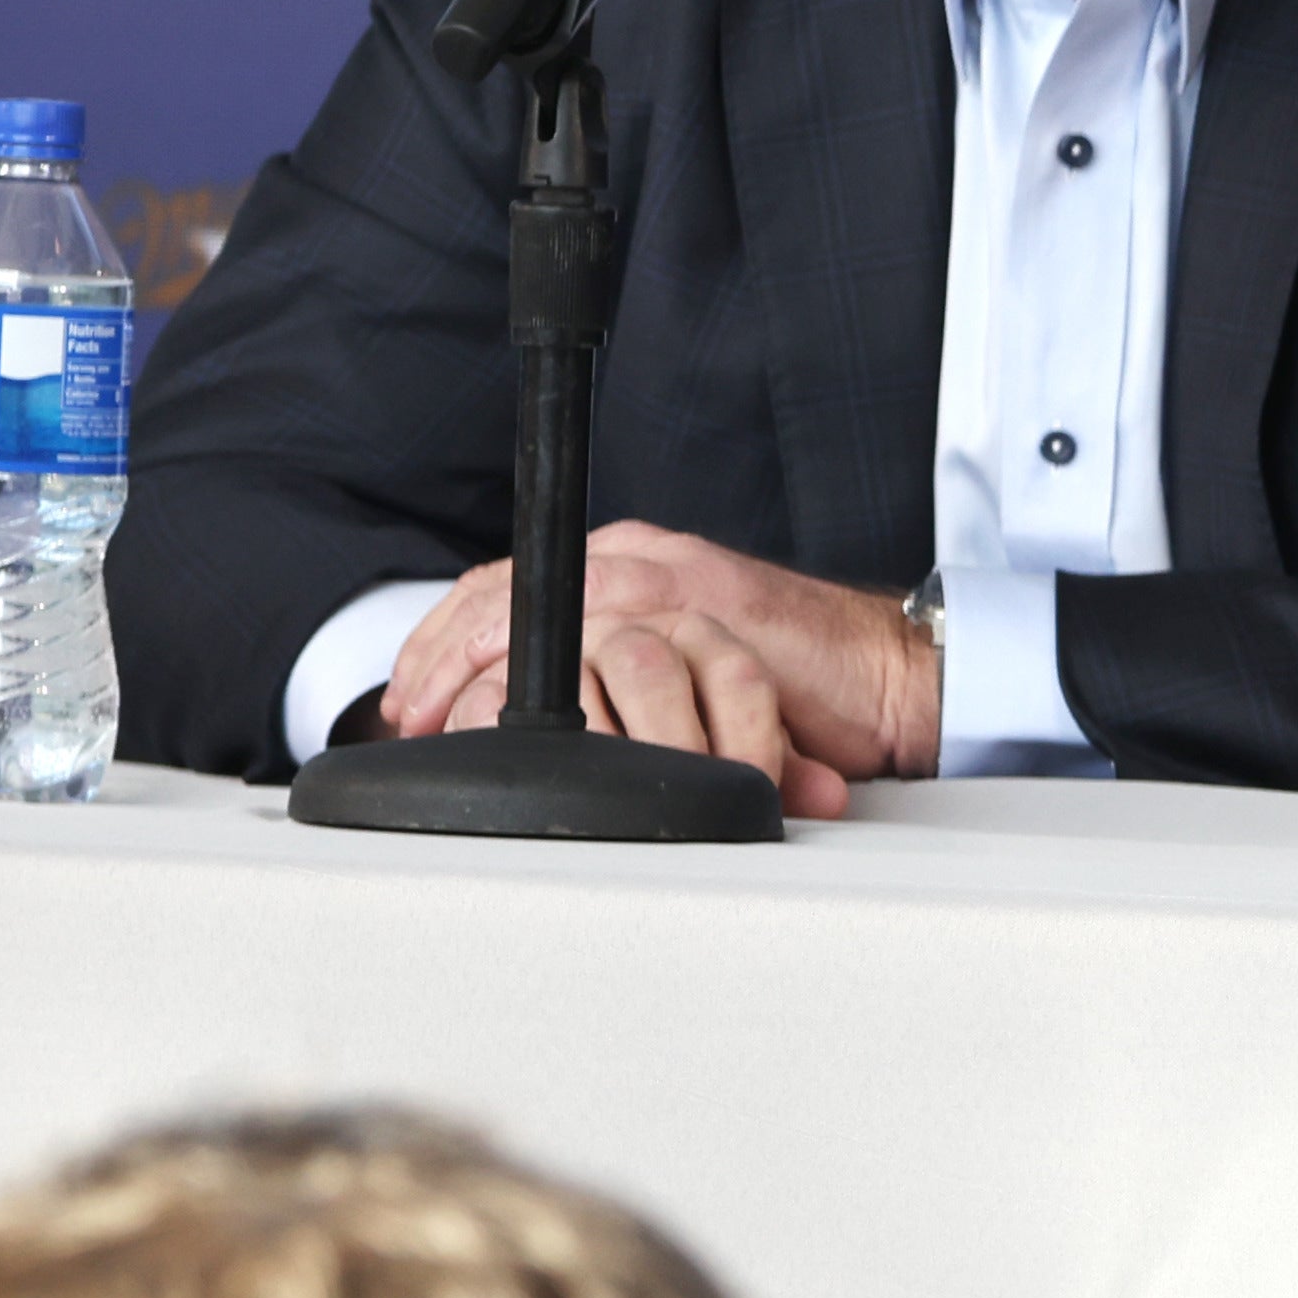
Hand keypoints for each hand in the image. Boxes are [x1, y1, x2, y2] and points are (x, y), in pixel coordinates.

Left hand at [390, 525, 934, 817]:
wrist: (891, 678)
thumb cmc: (809, 692)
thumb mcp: (691, 684)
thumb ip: (628, 690)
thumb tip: (555, 739)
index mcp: (633, 570)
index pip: (509, 590)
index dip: (445, 641)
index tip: (415, 697)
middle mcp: (639, 558)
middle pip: (497, 586)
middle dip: (434, 651)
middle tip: (407, 713)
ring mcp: (663, 573)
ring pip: (525, 596)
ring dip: (464, 658)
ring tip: (436, 714)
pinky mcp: (689, 599)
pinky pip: (580, 620)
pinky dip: (525, 662)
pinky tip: (499, 701)